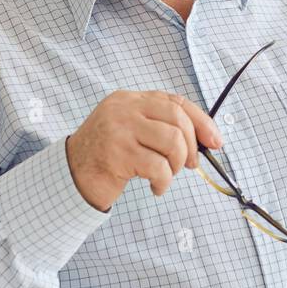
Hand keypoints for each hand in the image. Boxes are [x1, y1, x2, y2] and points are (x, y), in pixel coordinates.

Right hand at [65, 91, 222, 211]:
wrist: (71, 175)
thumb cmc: (106, 156)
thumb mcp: (130, 131)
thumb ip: (158, 127)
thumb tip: (204, 140)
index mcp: (130, 99)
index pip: (175, 101)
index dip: (201, 121)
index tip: (215, 141)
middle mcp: (124, 109)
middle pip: (178, 119)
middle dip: (192, 146)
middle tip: (189, 165)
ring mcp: (119, 129)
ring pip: (172, 141)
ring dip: (176, 165)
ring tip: (166, 176)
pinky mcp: (117, 153)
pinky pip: (158, 167)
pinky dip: (163, 182)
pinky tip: (155, 187)